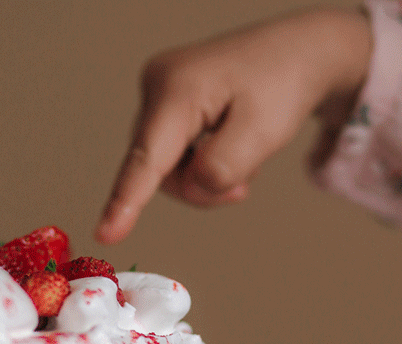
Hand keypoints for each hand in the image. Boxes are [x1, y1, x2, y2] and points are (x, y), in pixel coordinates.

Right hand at [95, 7, 371, 243]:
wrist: (296, 52)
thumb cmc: (282, 82)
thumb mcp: (264, 132)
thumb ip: (223, 169)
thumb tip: (191, 186)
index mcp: (179, 88)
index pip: (148, 158)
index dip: (125, 200)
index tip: (105, 234)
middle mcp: (157, 83)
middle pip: (157, 167)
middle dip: (200, 185)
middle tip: (244, 183)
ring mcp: (158, 90)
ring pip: (165, 165)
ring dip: (203, 175)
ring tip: (244, 158)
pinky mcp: (165, 100)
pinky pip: (172, 152)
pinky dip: (201, 161)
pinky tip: (227, 143)